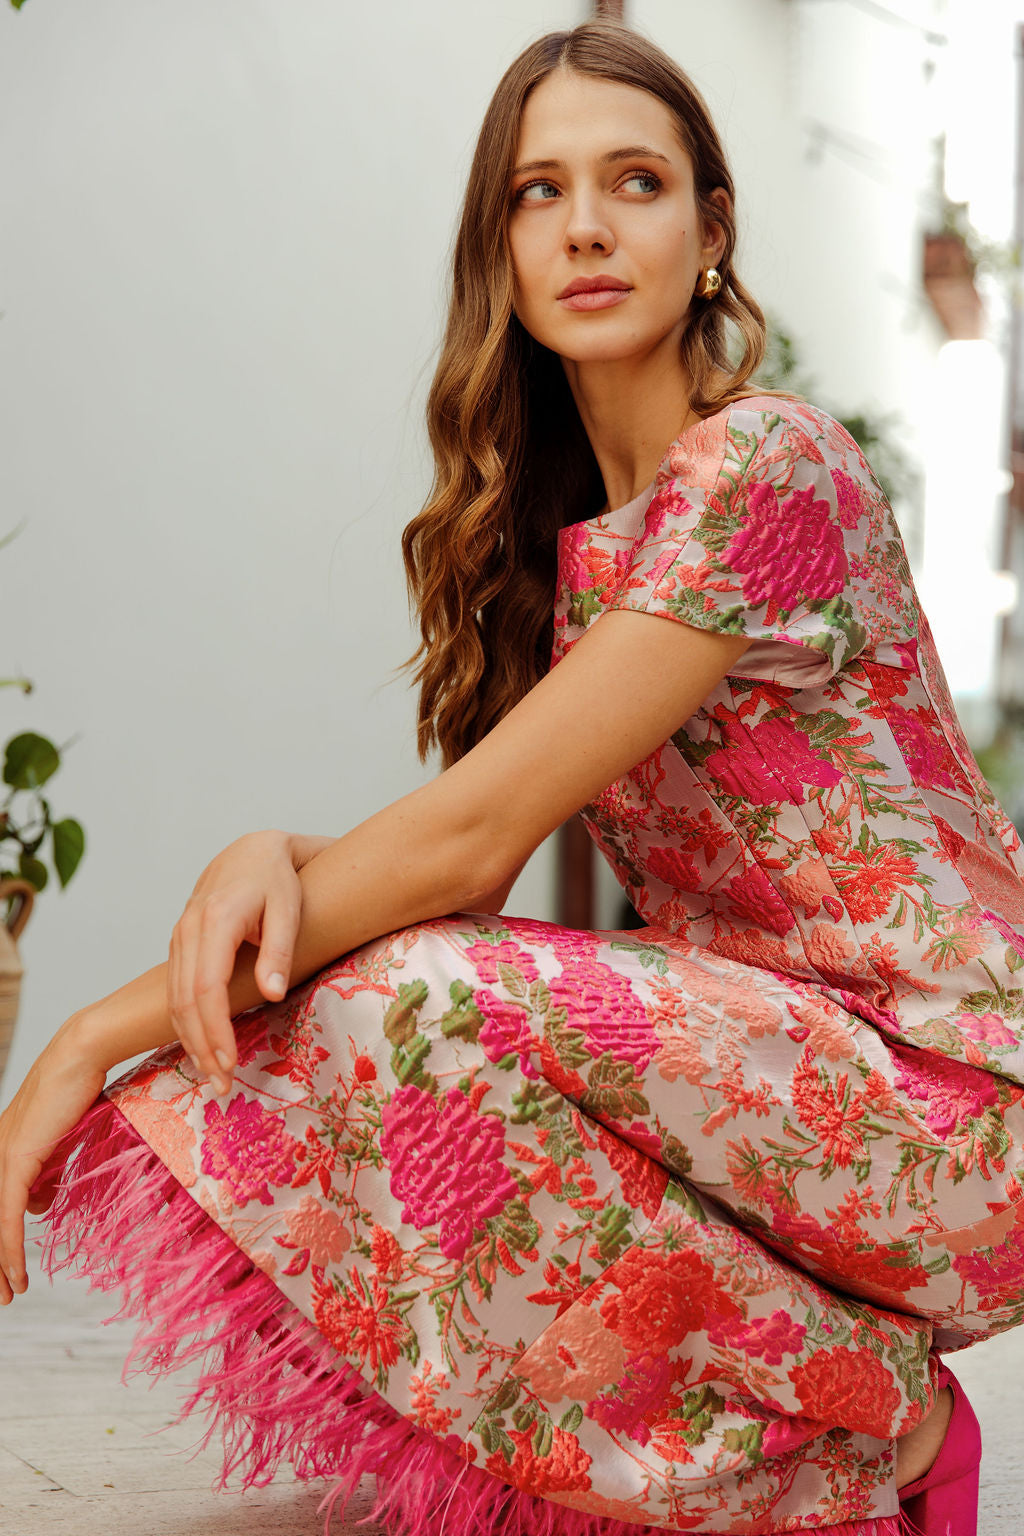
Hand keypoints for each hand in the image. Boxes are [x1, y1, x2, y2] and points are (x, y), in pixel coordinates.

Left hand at [0, 1017, 105, 1303]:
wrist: (80, 1056)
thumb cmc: (81, 1087)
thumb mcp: (62, 1140)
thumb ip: (48, 1170)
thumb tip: (42, 1201)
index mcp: (5, 1150)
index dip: (1, 1241)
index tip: (8, 1268)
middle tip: (2, 1293)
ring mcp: (3, 1157)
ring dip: (0, 1264)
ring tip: (9, 1294)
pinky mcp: (16, 1161)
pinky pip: (7, 1218)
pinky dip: (9, 1250)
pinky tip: (17, 1275)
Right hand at [167, 830, 333, 1094]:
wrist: (252, 851)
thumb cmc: (278, 880)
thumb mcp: (289, 909)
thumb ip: (280, 951)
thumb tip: (272, 995)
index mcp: (216, 920)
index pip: (206, 987)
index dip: (215, 1029)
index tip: (230, 1062)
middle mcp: (189, 930)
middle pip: (185, 1001)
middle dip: (202, 1047)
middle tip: (222, 1086)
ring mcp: (179, 937)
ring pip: (174, 1000)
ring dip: (191, 1042)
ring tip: (214, 1078)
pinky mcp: (180, 945)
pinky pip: (174, 991)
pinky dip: (184, 1024)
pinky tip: (201, 1049)